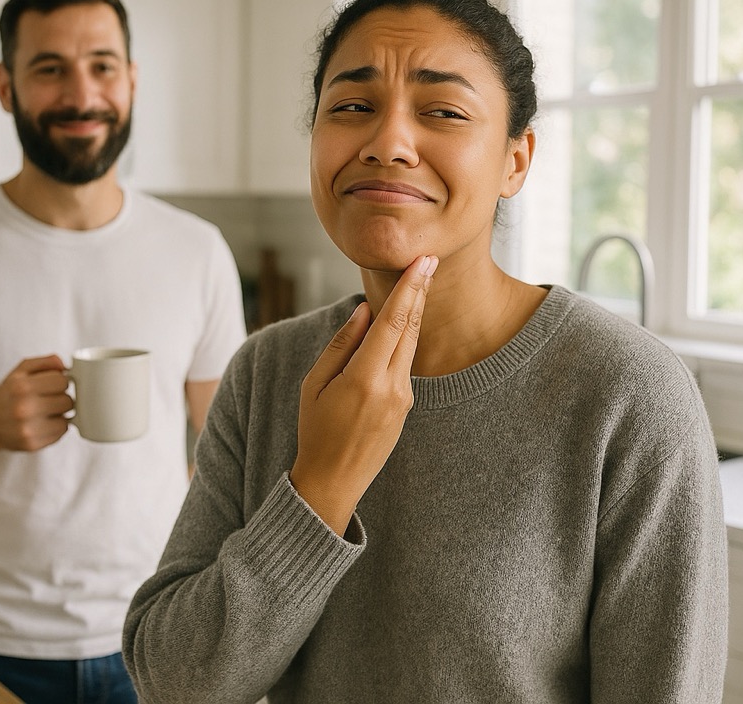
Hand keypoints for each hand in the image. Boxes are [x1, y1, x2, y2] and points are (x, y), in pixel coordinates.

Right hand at [0, 355, 73, 451]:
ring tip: (44, 412)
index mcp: (21, 387)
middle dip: (60, 398)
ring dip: (59, 414)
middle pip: (68, 401)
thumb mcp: (21, 370)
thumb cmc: (8, 394)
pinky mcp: (32, 444)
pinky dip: (55, 427)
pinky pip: (61, 433)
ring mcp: (28, 429)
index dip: (60, 382)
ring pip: (67, 419)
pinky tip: (42, 423)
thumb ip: (46, 362)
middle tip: (47, 399)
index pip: (63, 381)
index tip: (52, 385)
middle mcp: (24, 409)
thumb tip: (65, 366)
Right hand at [290, 255, 436, 534]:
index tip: (422, 262)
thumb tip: (364, 311)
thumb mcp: (314, 385)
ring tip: (416, 282)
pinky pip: (405, 365)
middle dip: (419, 292)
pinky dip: (403, 340)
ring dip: (413, 314)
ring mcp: (404, 400)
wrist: (334, 482)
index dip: (409, 288)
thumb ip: (341, 345)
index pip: (393, 323)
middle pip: (410, 329)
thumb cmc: (315, 432)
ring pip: (410, 346)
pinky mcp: (407, 408)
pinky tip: (399, 324)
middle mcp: (392, 388)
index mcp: (365, 379)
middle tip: (428, 259)